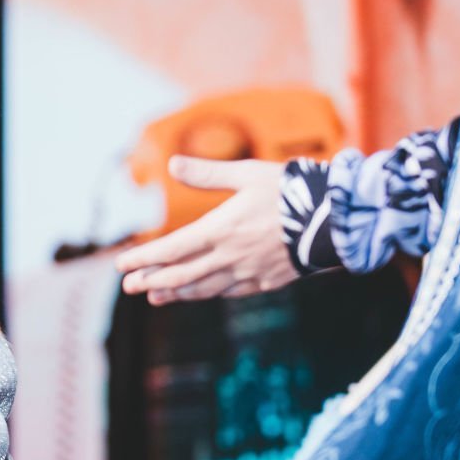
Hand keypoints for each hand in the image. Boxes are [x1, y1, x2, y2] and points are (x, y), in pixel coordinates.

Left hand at [116, 157, 295, 303]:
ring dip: (176, 293)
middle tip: (128, 286)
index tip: (121, 264)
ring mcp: (249, 272)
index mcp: (222, 229)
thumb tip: (172, 164)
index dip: (144, 258)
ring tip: (154, 296)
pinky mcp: (267, 281)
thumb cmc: (292, 190)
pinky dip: (208, 293)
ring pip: (204, 288)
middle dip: (152, 281)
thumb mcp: (248, 173)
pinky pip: (229, 292)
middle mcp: (231, 256)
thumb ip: (208, 173)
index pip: (171, 249)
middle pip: (182, 275)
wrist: (338, 219)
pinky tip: (198, 294)